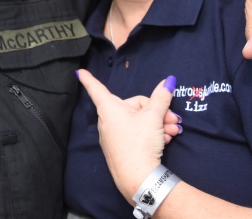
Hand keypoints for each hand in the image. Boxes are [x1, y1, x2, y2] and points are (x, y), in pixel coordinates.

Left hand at [76, 70, 179, 199]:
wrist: (139, 178)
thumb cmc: (140, 143)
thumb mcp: (154, 117)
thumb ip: (161, 98)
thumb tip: (168, 81)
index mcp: (110, 108)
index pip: (97, 88)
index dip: (89, 79)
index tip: (79, 72)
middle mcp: (108, 121)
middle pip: (134, 106)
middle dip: (157, 112)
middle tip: (172, 118)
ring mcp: (113, 136)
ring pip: (139, 121)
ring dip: (159, 124)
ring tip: (172, 131)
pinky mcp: (121, 149)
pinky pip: (137, 134)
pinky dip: (152, 135)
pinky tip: (165, 140)